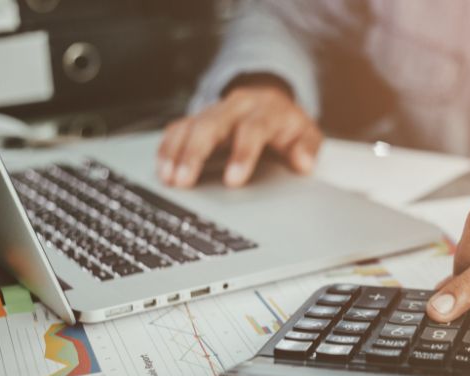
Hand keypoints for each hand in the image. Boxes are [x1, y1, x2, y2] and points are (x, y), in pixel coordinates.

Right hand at [157, 81, 322, 187]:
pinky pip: (178, 128)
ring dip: (176, 152)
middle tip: (184, 181)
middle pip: (211, 124)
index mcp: (265, 110)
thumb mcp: (306, 133)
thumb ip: (307, 148)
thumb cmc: (287, 125)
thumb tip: (304, 163)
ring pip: (190, 125)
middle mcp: (236, 107)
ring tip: (168, 178)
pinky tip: (161, 167)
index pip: (252, 130)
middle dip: (195, 153)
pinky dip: (168, 147)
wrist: (271, 100)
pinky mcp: (199, 117)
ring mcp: (215, 110)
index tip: (233, 181)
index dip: (241, 155)